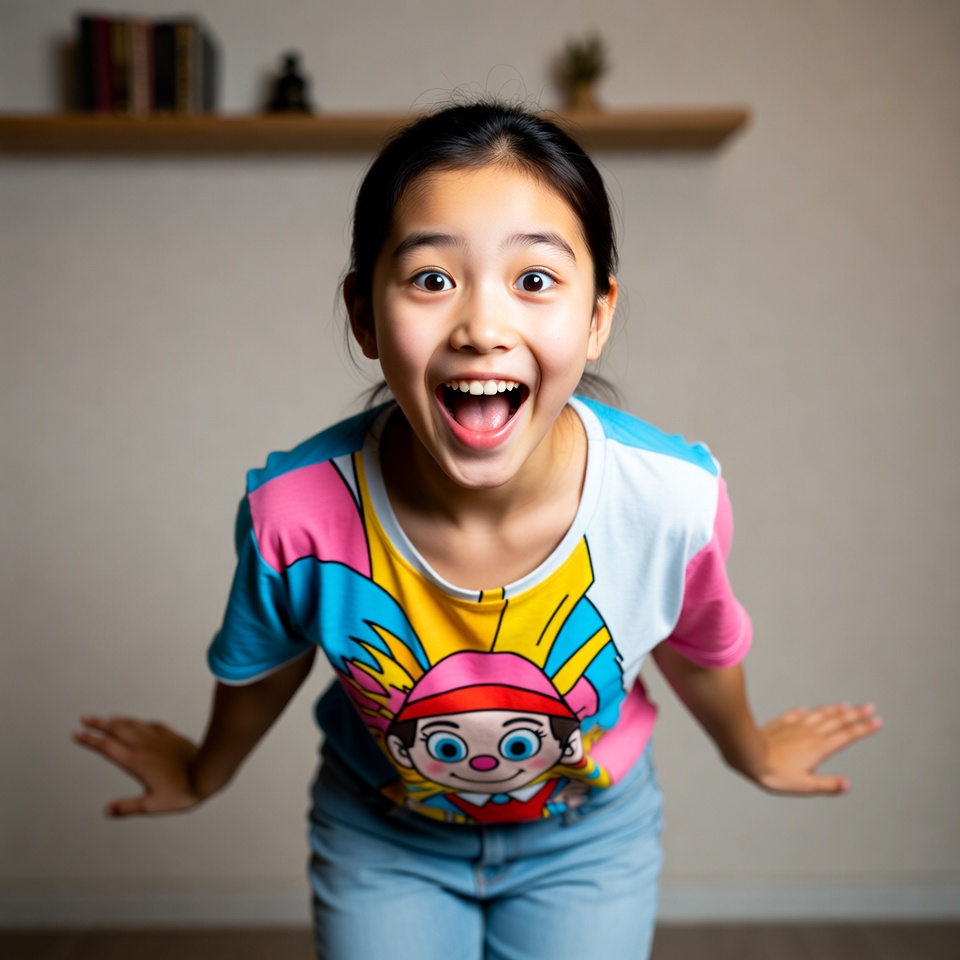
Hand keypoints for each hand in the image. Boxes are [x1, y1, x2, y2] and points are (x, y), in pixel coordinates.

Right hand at [73, 715, 203, 816]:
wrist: (208, 771)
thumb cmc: (183, 791)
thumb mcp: (152, 805)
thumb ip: (128, 807)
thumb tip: (107, 811)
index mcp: (135, 762)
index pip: (106, 747)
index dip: (90, 740)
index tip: (76, 733)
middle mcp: (143, 746)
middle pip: (116, 730)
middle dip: (98, 724)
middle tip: (84, 718)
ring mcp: (158, 739)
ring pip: (132, 725)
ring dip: (117, 720)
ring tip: (106, 718)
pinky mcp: (171, 736)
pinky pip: (150, 725)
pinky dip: (138, 722)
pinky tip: (137, 723)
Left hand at [751, 702, 881, 795]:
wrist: (748, 755)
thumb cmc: (775, 774)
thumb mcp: (804, 785)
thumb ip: (827, 785)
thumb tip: (848, 785)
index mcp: (820, 748)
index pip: (847, 736)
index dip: (864, 728)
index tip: (878, 721)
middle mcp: (811, 734)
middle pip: (838, 721)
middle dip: (856, 715)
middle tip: (870, 707)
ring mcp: (796, 726)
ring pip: (820, 715)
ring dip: (835, 710)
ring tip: (847, 705)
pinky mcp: (781, 723)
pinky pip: (798, 714)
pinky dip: (808, 711)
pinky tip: (809, 709)